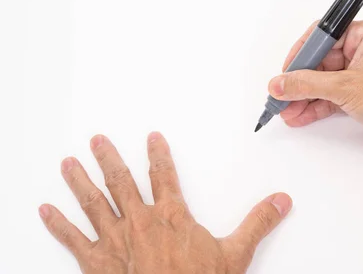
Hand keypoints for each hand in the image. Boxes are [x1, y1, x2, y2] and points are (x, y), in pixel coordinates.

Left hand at [39, 132, 291, 273]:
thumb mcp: (235, 255)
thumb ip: (257, 223)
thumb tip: (280, 201)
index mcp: (171, 217)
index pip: (164, 175)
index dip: (158, 154)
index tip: (152, 137)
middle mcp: (139, 222)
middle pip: (121, 182)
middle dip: (108, 158)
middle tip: (97, 140)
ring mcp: (115, 241)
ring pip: (94, 203)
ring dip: (79, 181)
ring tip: (68, 163)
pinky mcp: (96, 263)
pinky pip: (72, 240)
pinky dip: (58, 225)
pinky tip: (46, 210)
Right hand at [269, 20, 362, 158]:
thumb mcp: (346, 88)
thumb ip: (308, 85)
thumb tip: (279, 83)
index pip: (322, 35)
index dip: (301, 53)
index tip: (285, 70)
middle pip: (320, 61)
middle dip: (299, 80)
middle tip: (280, 94)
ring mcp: (362, 74)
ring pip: (323, 81)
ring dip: (304, 96)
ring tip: (285, 111)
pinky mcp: (361, 96)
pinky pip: (331, 97)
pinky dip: (315, 106)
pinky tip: (299, 116)